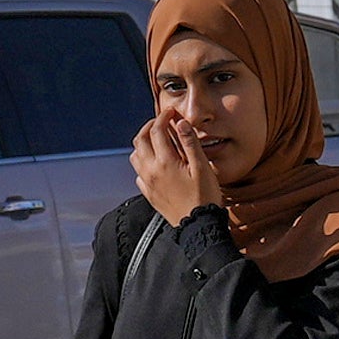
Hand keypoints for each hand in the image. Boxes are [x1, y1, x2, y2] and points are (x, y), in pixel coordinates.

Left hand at [125, 102, 221, 226]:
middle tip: (161, 122)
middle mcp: (151, 171)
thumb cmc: (204, 197)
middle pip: (140, 140)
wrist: (198, 225)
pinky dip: (143, 163)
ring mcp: (148, 183)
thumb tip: (180, 123)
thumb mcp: (202, 167)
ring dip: (143, 144)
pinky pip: (138, 174)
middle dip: (149, 127)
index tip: (170, 113)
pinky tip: (155, 164)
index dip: (162, 117)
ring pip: (135, 156)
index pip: (156, 130)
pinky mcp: (149, 194)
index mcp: (165, 162)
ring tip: (157, 140)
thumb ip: (190, 143)